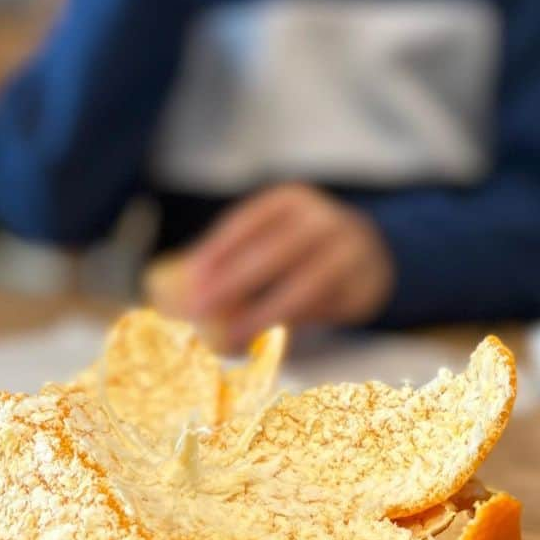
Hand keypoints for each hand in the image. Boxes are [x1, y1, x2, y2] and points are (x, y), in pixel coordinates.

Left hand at [181, 184, 395, 348]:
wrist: (367, 254)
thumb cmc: (296, 249)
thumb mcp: (267, 239)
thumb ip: (228, 261)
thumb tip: (172, 295)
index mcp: (291, 201)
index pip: (248, 222)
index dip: (217, 250)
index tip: (190, 279)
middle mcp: (325, 220)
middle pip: (276, 251)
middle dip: (234, 283)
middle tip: (201, 310)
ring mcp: (351, 253)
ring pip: (306, 286)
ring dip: (264, 314)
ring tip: (231, 338)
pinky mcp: (365, 288)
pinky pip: (324, 311)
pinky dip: (293, 325)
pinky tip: (266, 338)